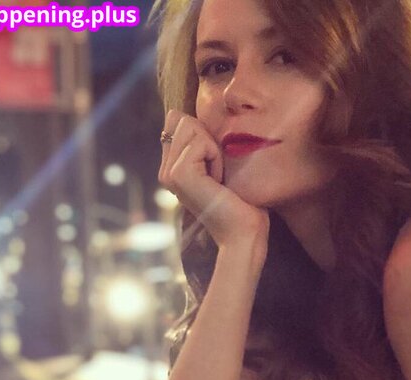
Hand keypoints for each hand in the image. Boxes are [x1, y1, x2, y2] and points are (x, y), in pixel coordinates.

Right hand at [159, 108, 270, 250]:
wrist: (244, 234)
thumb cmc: (242, 204)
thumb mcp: (221, 165)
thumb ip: (203, 141)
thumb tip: (181, 113)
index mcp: (172, 168)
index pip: (178, 121)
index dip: (205, 137)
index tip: (217, 169)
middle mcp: (166, 171)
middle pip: (183, 120)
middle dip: (210, 141)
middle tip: (219, 176)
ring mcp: (169, 173)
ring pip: (190, 126)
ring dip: (214, 149)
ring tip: (219, 179)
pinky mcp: (179, 174)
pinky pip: (202, 142)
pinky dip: (217, 158)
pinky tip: (219, 183)